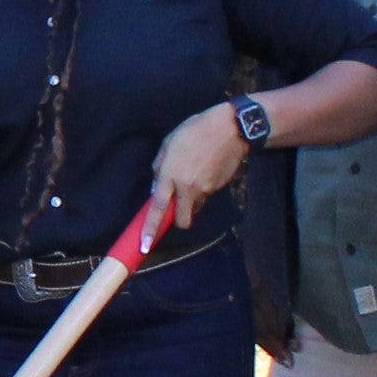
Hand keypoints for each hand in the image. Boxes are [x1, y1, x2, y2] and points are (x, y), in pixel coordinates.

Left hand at [150, 103, 250, 226]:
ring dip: (191, 200)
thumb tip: (156, 189)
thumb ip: (159, 168)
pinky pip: (205, 196)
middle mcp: (187, 187)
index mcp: (170, 175)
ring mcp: (204, 190)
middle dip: (178, 220)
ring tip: (194, 174)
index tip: (145, 246)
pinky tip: (205, 169)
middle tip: (176, 207)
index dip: (151, 229)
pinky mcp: (217, 188)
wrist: (230, 129)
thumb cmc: (195, 131)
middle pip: (182, 221)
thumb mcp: (168, 144)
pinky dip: (202, 189)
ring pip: (195, 207)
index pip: (158, 209)